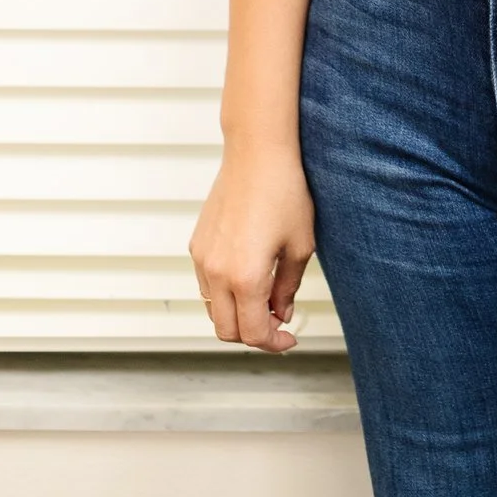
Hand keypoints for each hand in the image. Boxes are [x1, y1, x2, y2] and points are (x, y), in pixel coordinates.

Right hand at [188, 140, 315, 352]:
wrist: (257, 152)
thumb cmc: (284, 192)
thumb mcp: (299, 245)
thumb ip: (288, 287)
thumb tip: (282, 314)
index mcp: (245, 277)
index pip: (253, 333)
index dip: (273, 343)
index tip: (289, 338)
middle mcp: (217, 272)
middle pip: (227, 331)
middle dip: (254, 334)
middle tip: (278, 322)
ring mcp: (202, 258)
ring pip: (212, 310)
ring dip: (236, 315)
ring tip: (264, 299)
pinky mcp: (197, 244)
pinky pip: (206, 284)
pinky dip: (224, 293)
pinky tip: (247, 276)